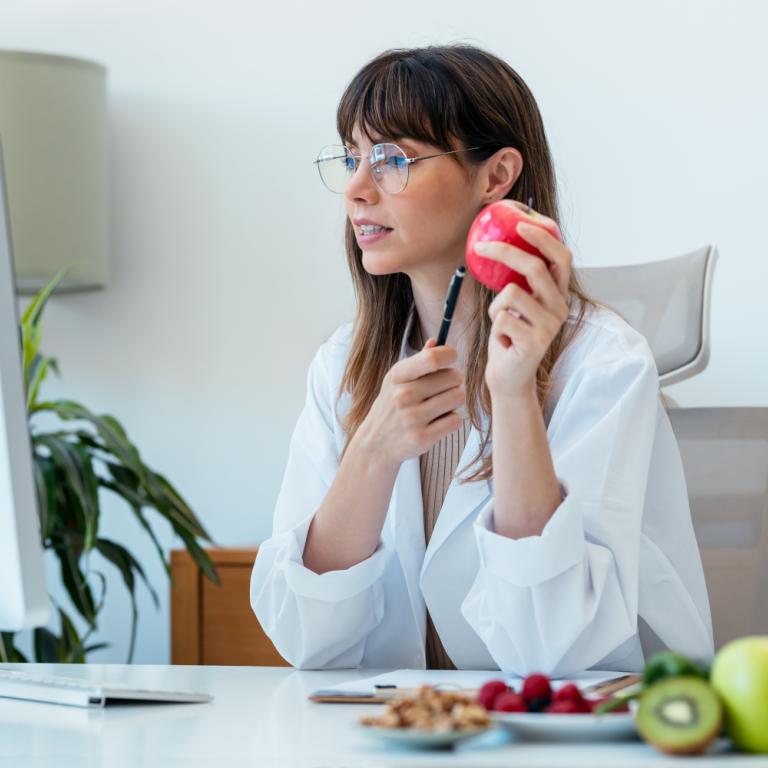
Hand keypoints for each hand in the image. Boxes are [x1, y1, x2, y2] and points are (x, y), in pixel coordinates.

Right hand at [355, 337, 464, 465]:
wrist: (374, 444)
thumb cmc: (391, 407)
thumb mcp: (397, 380)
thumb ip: (418, 361)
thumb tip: (436, 341)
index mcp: (398, 376)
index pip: (432, 359)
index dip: (449, 355)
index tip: (450, 359)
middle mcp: (403, 396)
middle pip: (453, 377)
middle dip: (454, 381)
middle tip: (445, 388)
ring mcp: (412, 418)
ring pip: (458, 397)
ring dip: (455, 401)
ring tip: (441, 405)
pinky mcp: (422, 438)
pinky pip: (456, 420)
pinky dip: (452, 420)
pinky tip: (438, 421)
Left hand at [477, 214, 572, 400]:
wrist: (509, 377)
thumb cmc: (509, 337)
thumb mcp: (516, 304)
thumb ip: (519, 281)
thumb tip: (500, 242)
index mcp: (559, 295)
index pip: (561, 257)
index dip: (544, 238)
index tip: (521, 223)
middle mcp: (560, 308)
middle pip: (535, 268)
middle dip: (505, 252)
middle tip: (481, 246)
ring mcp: (550, 326)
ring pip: (511, 294)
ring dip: (495, 306)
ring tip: (501, 323)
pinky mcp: (535, 342)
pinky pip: (501, 317)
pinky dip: (494, 326)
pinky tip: (503, 341)